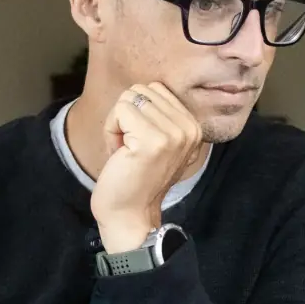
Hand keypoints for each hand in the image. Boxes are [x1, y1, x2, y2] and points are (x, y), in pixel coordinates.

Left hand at [92, 83, 203, 251]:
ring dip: (117, 124)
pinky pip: (119, 110)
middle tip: (129, 148)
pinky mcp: (152, 140)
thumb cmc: (135, 177)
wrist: (130, 215)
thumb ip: (159, 115)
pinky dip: (110, 130)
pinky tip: (119, 155)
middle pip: (142, 90)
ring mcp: (173, 134)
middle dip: (126, 116)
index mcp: (194, 126)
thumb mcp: (158, 141)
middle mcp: (189, 128)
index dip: (138, 112)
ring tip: (125, 151)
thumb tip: (143, 88)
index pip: (156, 89)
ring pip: (129, 98)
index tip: (139, 143)